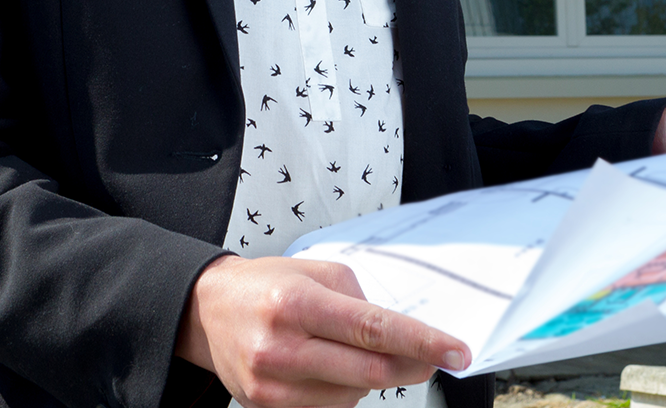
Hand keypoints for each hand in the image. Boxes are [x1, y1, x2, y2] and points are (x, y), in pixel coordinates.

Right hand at [175, 254, 471, 407]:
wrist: (208, 311)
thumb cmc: (266, 284)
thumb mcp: (312, 271)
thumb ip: (357, 299)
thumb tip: (401, 335)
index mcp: (296, 303)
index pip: (372, 328)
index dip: (420, 342)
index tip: (456, 352)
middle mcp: (283, 348)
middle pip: (370, 370)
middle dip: (411, 364)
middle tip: (434, 357)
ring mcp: (273, 386)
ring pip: (353, 394)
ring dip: (370, 374)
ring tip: (348, 347)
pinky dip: (344, 389)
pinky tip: (328, 366)